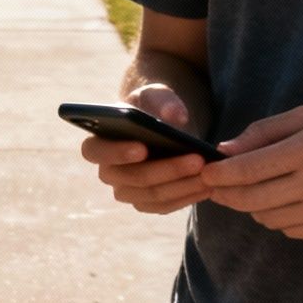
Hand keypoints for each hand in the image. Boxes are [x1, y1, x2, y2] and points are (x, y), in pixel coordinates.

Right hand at [78, 84, 210, 215]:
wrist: (159, 127)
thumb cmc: (150, 108)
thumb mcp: (155, 95)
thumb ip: (164, 100)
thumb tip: (177, 117)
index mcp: (98, 142)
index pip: (94, 152)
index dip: (116, 153)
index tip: (142, 148)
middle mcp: (108, 171)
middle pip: (131, 178)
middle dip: (167, 170)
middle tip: (197, 160)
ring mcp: (126, 191)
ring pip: (151, 196)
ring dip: (182, 186)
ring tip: (208, 174)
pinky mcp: (145, 203)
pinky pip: (164, 207)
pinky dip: (186, 197)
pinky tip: (207, 187)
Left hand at [200, 106, 302, 240]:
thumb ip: (264, 132)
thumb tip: (225, 150)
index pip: (247, 170)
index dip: (218, 175)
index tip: (204, 173)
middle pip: (252, 199)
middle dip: (227, 194)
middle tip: (216, 187)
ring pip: (269, 218)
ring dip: (254, 206)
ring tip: (256, 190)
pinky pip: (291, 230)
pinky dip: (280, 217)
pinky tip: (286, 200)